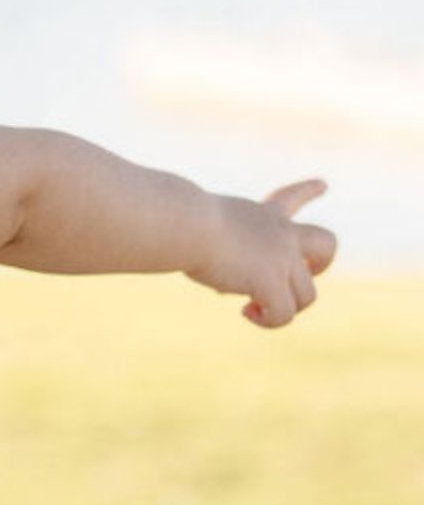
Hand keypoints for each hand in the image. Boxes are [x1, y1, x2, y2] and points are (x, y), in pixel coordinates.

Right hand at [191, 179, 335, 326]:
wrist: (184, 224)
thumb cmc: (178, 222)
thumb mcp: (204, 229)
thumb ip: (223, 253)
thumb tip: (227, 287)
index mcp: (262, 214)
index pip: (290, 196)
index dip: (307, 191)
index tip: (323, 185)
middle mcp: (280, 233)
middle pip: (326, 243)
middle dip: (322, 262)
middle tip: (308, 272)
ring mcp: (282, 258)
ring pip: (308, 294)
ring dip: (286, 306)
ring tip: (254, 307)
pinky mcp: (272, 282)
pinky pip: (283, 314)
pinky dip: (267, 320)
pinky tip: (247, 313)